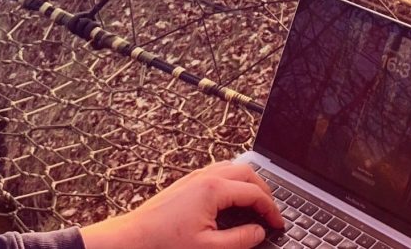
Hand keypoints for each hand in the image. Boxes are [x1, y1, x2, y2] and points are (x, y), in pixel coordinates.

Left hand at [79, 161, 283, 248]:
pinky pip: (218, 172)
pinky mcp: (186, 182)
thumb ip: (240, 240)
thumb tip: (259, 232)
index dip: (271, 209)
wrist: (132, 239)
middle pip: (247, 172)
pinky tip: (233, 199)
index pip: (254, 192)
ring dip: (249, 183)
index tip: (278, 225)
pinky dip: (233, 182)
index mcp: (214, 189)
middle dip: (264, 191)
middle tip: (272, 211)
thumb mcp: (209, 248)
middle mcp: (206, 176)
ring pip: (232, 168)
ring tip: (257, 203)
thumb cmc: (165, 244)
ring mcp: (195, 177)